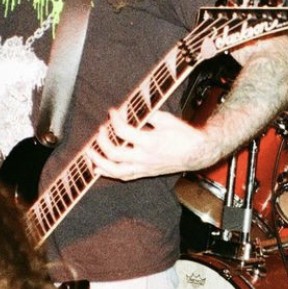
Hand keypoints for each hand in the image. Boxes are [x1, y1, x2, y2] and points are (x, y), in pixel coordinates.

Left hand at [86, 109, 218, 181]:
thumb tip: (133, 112)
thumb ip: (148, 116)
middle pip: (114, 153)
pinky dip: (108, 173)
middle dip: (102, 140)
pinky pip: (123, 176)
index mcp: (150, 142)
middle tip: (101, 129)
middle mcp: (144, 157)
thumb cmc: (184, 135)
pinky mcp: (145, 172)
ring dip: (99, 161)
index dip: (115, 119)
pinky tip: (98, 168)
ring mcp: (144, 167)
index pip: (123, 131)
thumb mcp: (166, 119)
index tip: (113, 111)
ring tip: (90, 152)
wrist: (197, 152)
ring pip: (115, 170)